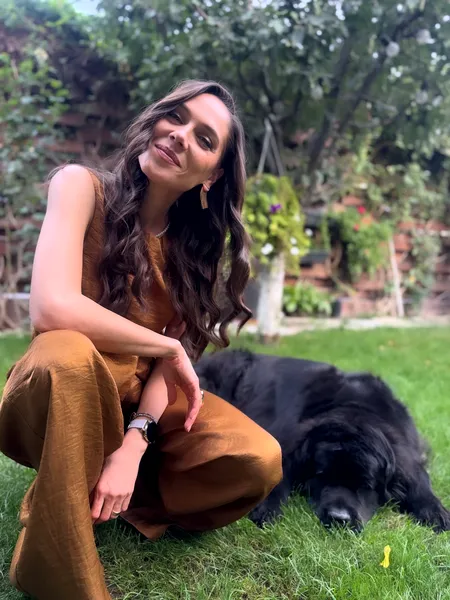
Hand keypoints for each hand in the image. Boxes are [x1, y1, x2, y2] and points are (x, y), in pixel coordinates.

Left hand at [90, 445, 139, 524]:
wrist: (127, 453)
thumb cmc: (110, 459)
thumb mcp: (98, 474)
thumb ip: (94, 489)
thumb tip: (87, 502)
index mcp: (101, 489)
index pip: (94, 513)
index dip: (90, 520)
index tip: (86, 521)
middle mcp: (112, 495)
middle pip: (105, 517)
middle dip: (99, 521)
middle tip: (94, 520)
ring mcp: (122, 495)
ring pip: (115, 514)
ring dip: (109, 515)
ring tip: (104, 513)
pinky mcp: (130, 493)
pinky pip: (124, 508)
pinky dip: (118, 510)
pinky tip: (114, 506)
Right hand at [162, 316, 201, 431]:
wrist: (170, 354)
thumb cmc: (169, 365)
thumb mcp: (169, 382)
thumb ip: (172, 392)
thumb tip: (171, 402)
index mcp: (187, 385)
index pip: (190, 401)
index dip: (188, 412)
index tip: (185, 422)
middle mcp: (193, 386)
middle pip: (195, 404)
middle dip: (191, 417)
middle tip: (187, 427)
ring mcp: (194, 384)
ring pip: (196, 403)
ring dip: (192, 415)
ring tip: (188, 425)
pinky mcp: (193, 383)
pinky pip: (195, 398)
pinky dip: (193, 408)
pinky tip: (190, 415)